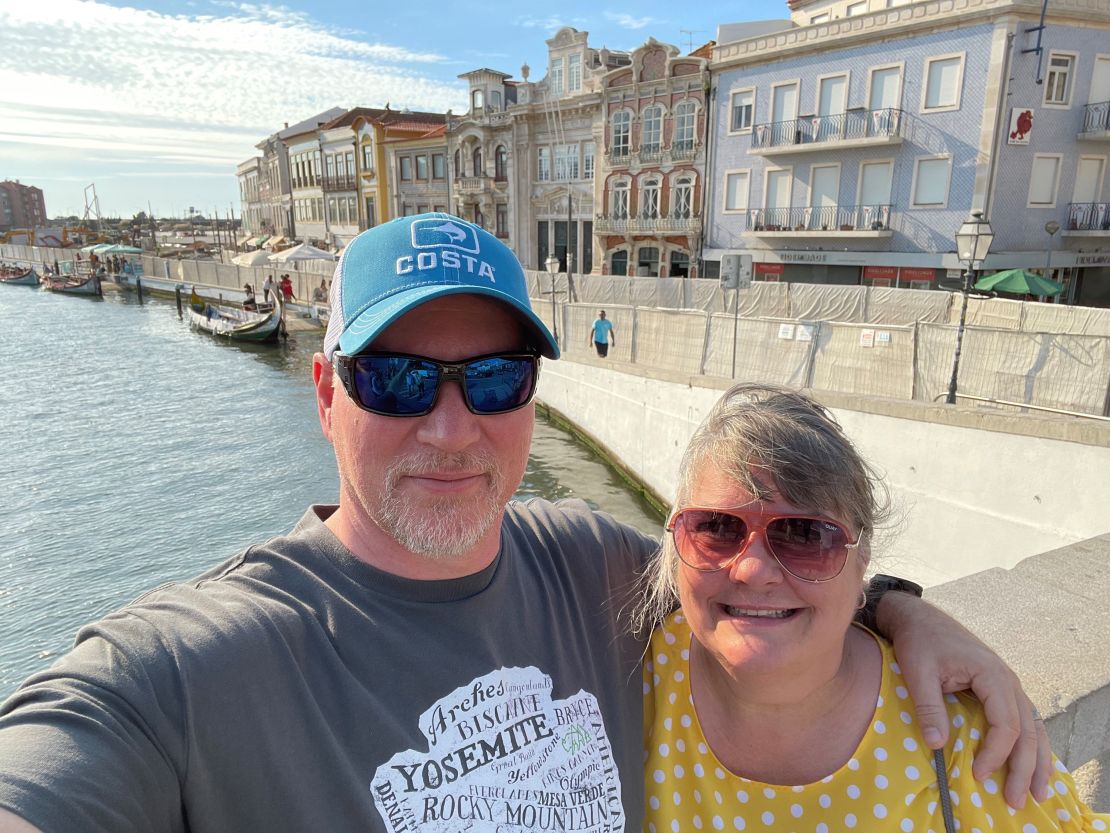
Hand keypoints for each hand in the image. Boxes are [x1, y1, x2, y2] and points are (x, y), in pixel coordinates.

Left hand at [878, 592, 1051, 808]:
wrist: (919, 618)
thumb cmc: (919, 641)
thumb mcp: (917, 671)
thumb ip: (929, 706)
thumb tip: (937, 745)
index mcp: (992, 674)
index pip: (1005, 723)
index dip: (995, 753)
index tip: (978, 775)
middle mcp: (1008, 680)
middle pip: (1027, 730)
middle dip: (1024, 768)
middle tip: (1016, 801)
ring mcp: (1008, 684)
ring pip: (1033, 727)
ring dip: (1036, 761)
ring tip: (1038, 794)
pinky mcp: (1001, 689)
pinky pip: (1025, 720)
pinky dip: (1031, 745)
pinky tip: (1031, 766)